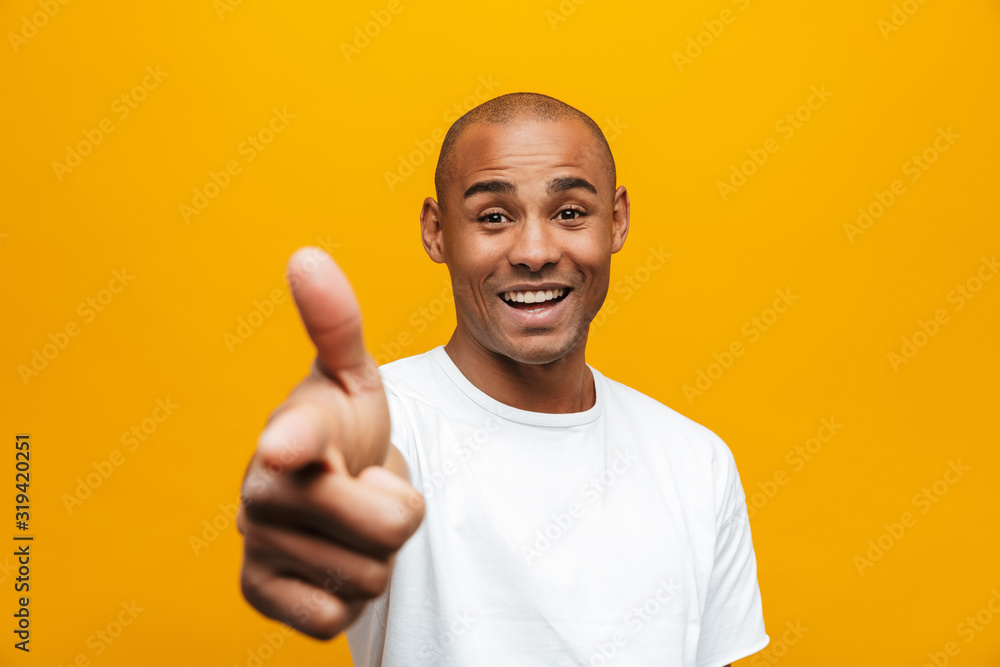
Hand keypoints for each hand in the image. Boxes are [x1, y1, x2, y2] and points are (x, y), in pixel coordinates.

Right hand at [237, 247, 424, 639]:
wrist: (325, 490)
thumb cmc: (343, 429)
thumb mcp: (354, 375)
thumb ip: (337, 321)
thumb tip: (307, 256)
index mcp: (294, 429)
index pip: (296, 436)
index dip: (297, 443)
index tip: (291, 448)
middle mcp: (262, 486)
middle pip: (391, 527)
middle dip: (400, 512)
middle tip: (368, 489)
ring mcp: (256, 543)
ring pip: (370, 577)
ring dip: (375, 555)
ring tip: (348, 523)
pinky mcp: (257, 593)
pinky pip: (336, 619)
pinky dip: (347, 597)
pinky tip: (329, 562)